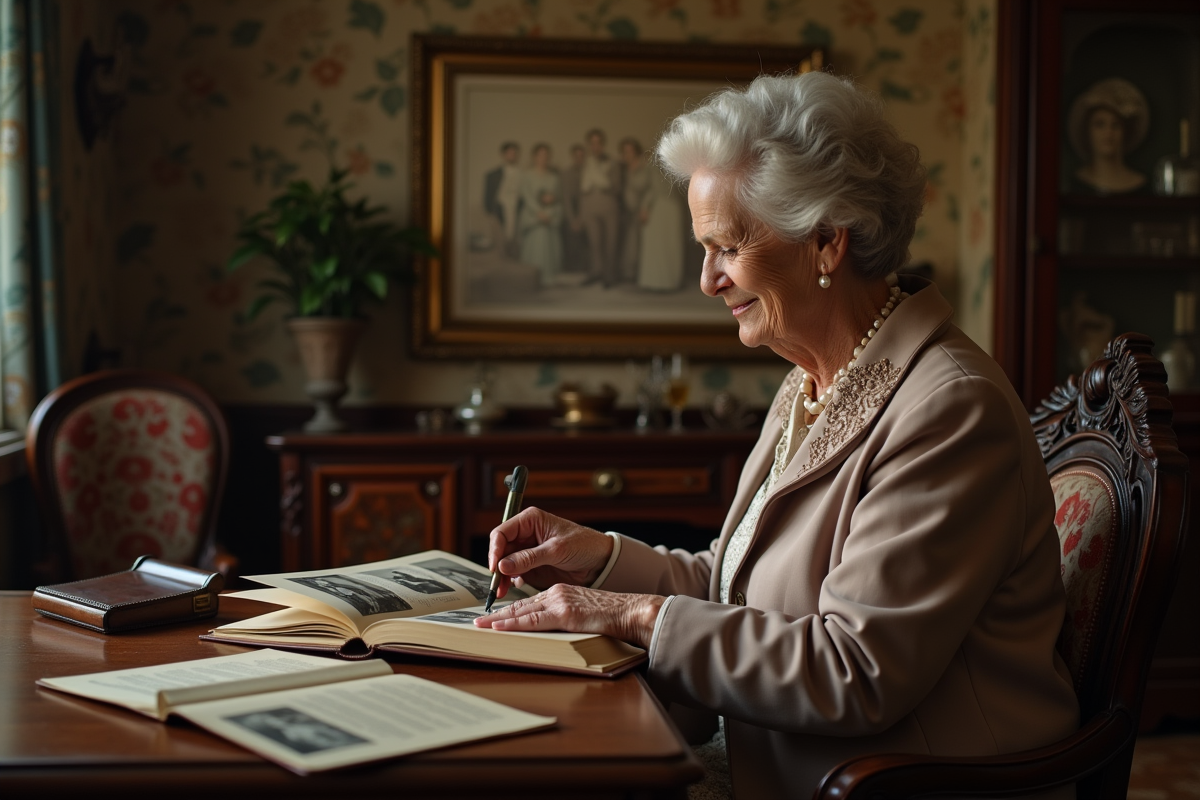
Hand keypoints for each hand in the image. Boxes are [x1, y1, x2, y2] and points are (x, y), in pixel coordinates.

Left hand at [474, 584, 664, 648]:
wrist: (631, 611)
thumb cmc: (613, 616)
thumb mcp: (584, 613)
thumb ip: (566, 618)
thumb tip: (549, 633)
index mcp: (560, 593)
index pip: (529, 604)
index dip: (509, 612)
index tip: (492, 618)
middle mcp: (557, 593)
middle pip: (521, 607)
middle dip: (497, 615)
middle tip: (477, 622)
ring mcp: (560, 602)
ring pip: (522, 612)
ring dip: (498, 620)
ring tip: (480, 626)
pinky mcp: (565, 614)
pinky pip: (533, 621)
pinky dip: (513, 624)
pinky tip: (499, 628)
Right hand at [486, 508, 612, 600]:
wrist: (600, 561)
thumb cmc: (584, 545)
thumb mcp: (556, 550)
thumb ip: (529, 557)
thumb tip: (503, 565)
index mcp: (530, 521)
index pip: (502, 533)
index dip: (495, 550)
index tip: (495, 567)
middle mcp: (526, 535)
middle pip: (500, 550)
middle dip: (497, 567)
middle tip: (497, 584)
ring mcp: (528, 551)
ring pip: (505, 564)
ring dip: (502, 577)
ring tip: (503, 590)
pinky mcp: (531, 566)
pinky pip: (515, 573)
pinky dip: (512, 581)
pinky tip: (516, 586)